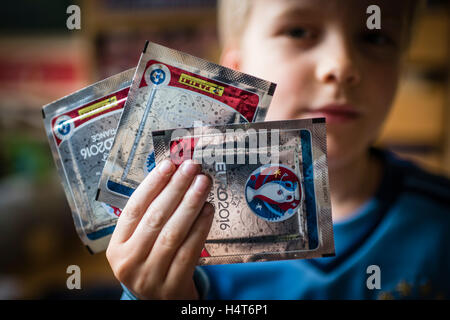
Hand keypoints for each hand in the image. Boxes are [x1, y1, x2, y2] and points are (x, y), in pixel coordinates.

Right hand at [106, 159, 213, 298]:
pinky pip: (189, 250)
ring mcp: (150, 275)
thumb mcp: (139, 244)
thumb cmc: (150, 264)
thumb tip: (171, 176)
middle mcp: (129, 261)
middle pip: (155, 217)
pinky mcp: (173, 285)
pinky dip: (200, 227)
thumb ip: (149, 216)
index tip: (169, 165)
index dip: (153, 184)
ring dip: (190, 204)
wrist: (159, 303)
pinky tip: (208, 209)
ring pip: (173, 232)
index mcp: (116, 247)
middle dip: (176, 188)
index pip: (134, 208)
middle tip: (192, 168)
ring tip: (203, 183)